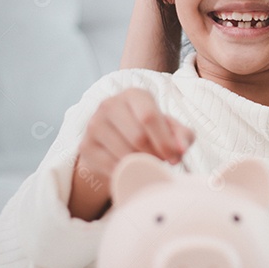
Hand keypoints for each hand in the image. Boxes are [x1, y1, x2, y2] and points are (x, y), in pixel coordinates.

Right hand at [70, 88, 193, 219]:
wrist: (114, 144)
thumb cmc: (148, 133)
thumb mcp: (169, 130)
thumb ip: (183, 136)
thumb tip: (181, 149)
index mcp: (134, 95)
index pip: (149, 117)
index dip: (164, 141)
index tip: (174, 158)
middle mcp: (110, 104)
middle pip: (137, 137)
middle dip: (155, 155)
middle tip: (161, 162)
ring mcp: (94, 124)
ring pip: (124, 153)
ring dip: (141, 164)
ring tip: (148, 164)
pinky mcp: (85, 146)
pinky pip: (110, 166)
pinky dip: (125, 172)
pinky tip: (131, 169)